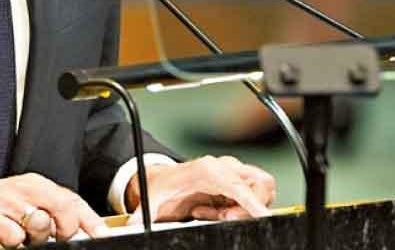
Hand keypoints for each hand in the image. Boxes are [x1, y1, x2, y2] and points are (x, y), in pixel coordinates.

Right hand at [0, 173, 107, 246]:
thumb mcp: (20, 204)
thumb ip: (47, 214)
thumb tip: (76, 229)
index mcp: (34, 184)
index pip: (72, 200)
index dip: (91, 221)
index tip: (103, 237)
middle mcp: (22, 189)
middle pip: (63, 206)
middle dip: (69, 228)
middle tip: (62, 239)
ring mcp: (4, 201)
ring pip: (41, 220)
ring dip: (41, 236)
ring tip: (28, 239)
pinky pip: (13, 234)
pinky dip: (15, 242)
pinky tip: (8, 240)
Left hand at [125, 156, 275, 225]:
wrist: (162, 177)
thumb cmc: (162, 186)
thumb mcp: (152, 201)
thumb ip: (142, 216)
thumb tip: (131, 227)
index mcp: (208, 169)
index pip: (240, 186)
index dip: (254, 203)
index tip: (264, 216)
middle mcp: (225, 166)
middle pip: (260, 184)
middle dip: (250, 207)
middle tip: (225, 218)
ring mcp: (233, 171)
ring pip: (261, 189)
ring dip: (245, 207)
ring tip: (218, 214)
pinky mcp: (237, 180)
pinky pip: (252, 196)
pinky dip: (240, 208)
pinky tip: (216, 211)